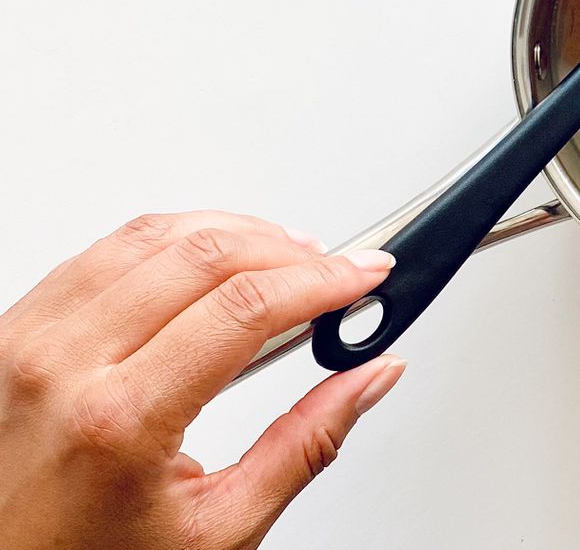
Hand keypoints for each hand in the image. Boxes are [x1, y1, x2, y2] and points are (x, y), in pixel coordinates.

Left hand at [0, 211, 404, 549]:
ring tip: (284, 256)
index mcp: (119, 420)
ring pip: (153, 235)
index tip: (365, 274)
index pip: (245, 307)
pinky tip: (209, 259)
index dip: (323, 279)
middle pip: (204, 256)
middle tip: (337, 269)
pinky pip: (104, 250)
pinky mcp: (16, 329)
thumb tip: (371, 375)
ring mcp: (30, 340)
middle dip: (289, 252)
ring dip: (234, 232)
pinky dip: (171, 241)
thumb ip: (307, 444)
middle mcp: (64, 366)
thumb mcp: (220, 527)